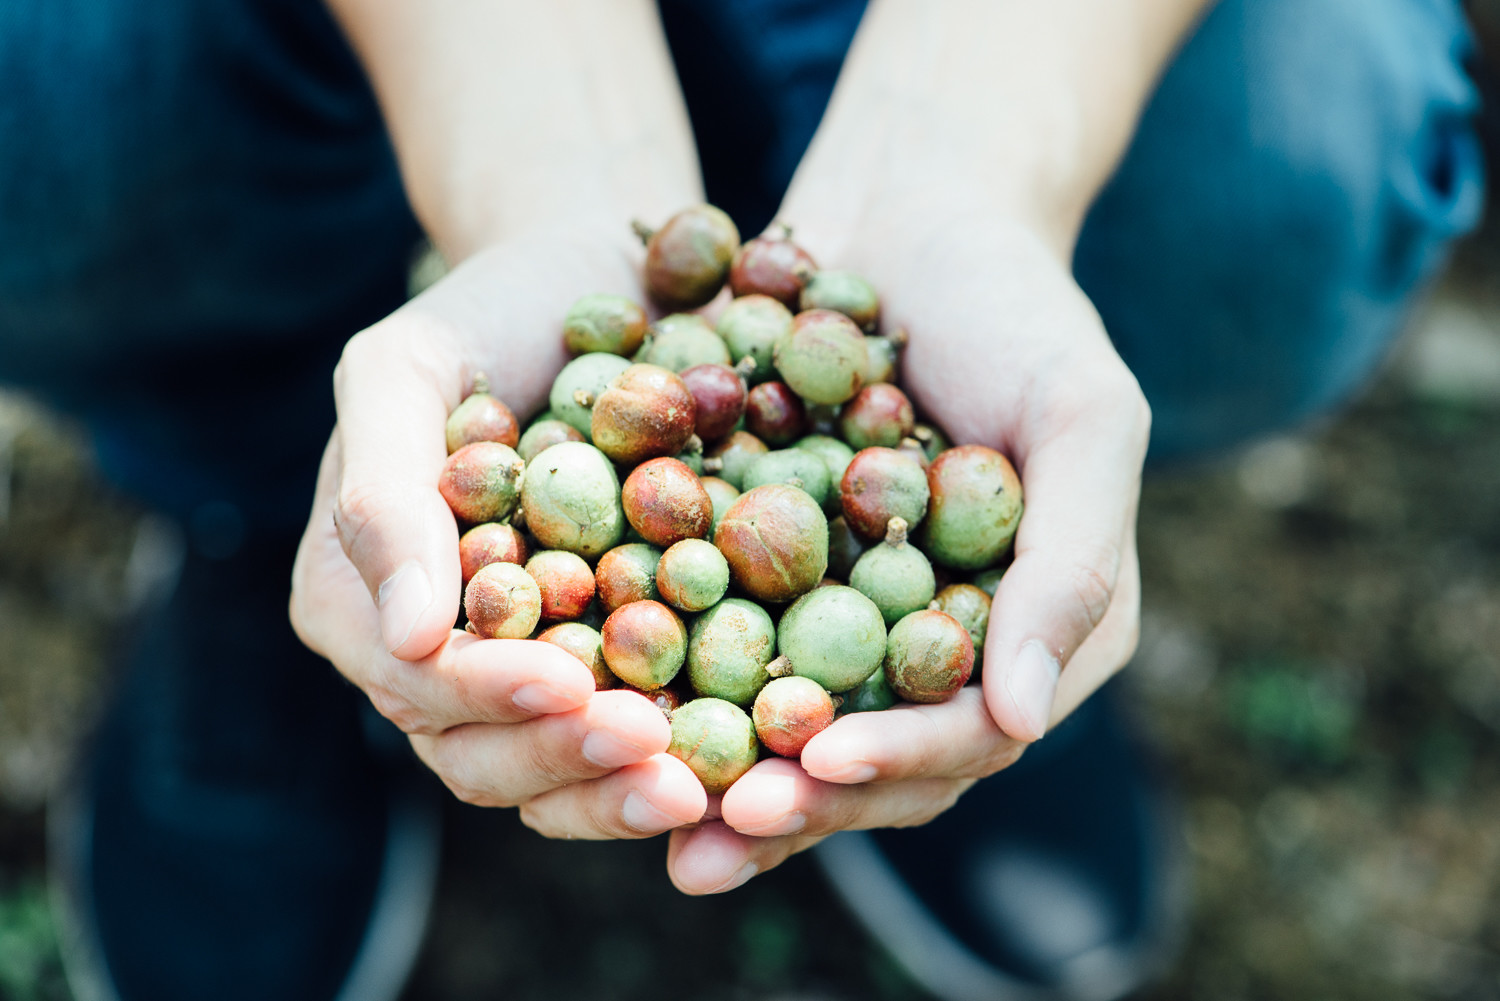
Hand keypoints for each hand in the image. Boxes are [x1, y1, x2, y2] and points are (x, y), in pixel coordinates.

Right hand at [290, 223, 707, 838]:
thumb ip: (382, 488)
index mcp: (362, 595)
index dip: (486, 693)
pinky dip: (682, 759)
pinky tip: (744, 766)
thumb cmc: (489, 311)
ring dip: (619, 792)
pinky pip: (640, 734)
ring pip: (554, 771)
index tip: (569, 685)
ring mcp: (529, 666)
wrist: (601, 283)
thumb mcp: (406, 368)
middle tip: (655, 759)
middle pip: (479, 752)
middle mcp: (436, 653)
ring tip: (699, 787)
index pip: (415, 676)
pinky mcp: (619, 661)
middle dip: (565, 760)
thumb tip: (407, 634)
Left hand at [665, 203, 1148, 892]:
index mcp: (1033, 634)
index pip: (972, 734)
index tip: (816, 763)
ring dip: (722, 774)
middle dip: (796, 797)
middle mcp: (942, 647)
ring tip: (646, 810)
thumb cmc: (1017, 304)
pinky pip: (719, 646)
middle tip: (710, 832)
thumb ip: (1072, 565)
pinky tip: (601, 709)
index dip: (898, 760)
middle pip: (872, 754)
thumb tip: (1022, 723)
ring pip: (786, 723)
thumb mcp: (1082, 414)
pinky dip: (671, 682)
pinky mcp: (770, 576)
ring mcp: (852, 616)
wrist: (909, 213)